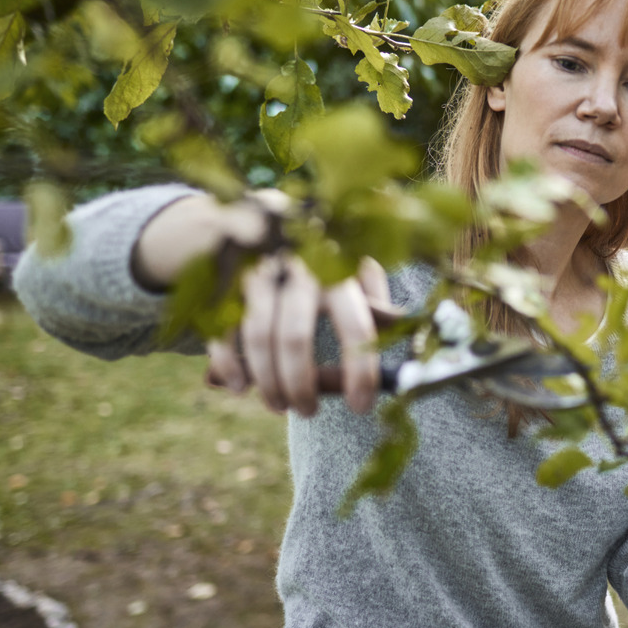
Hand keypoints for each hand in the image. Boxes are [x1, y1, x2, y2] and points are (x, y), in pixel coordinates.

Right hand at [204, 251, 392, 416]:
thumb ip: (374, 300)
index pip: (357, 327)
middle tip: (309, 412)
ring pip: (257, 338)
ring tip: (280, 405)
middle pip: (295, 338)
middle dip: (301, 386)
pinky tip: (239, 387)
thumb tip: (406, 331)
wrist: (265, 215)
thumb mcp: (355, 268)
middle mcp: (297, 269)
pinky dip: (229, 365)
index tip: (361, 407)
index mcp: (339, 269)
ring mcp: (257, 274)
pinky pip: (222, 330)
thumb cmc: (322, 257)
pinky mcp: (224, 281)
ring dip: (267, 382)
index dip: (360, 372)